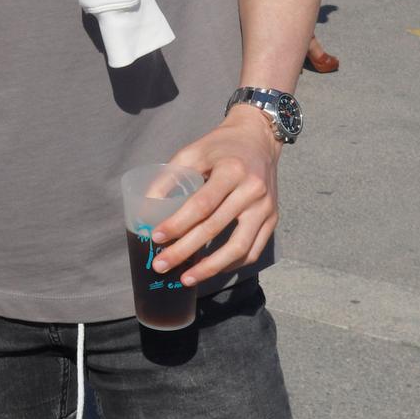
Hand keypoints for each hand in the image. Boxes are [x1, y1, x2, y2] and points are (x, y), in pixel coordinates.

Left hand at [149, 106, 280, 285]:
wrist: (259, 139)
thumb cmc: (220, 146)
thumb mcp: (192, 151)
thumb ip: (169, 177)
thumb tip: (146, 208)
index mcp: (232, 171)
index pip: (202, 204)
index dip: (178, 223)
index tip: (156, 237)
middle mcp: (252, 191)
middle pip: (216, 228)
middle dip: (185, 250)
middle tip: (161, 265)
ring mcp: (266, 208)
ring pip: (239, 247)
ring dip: (211, 267)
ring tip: (186, 278)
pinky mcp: (273, 219)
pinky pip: (253, 250)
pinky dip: (231, 264)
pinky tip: (211, 269)